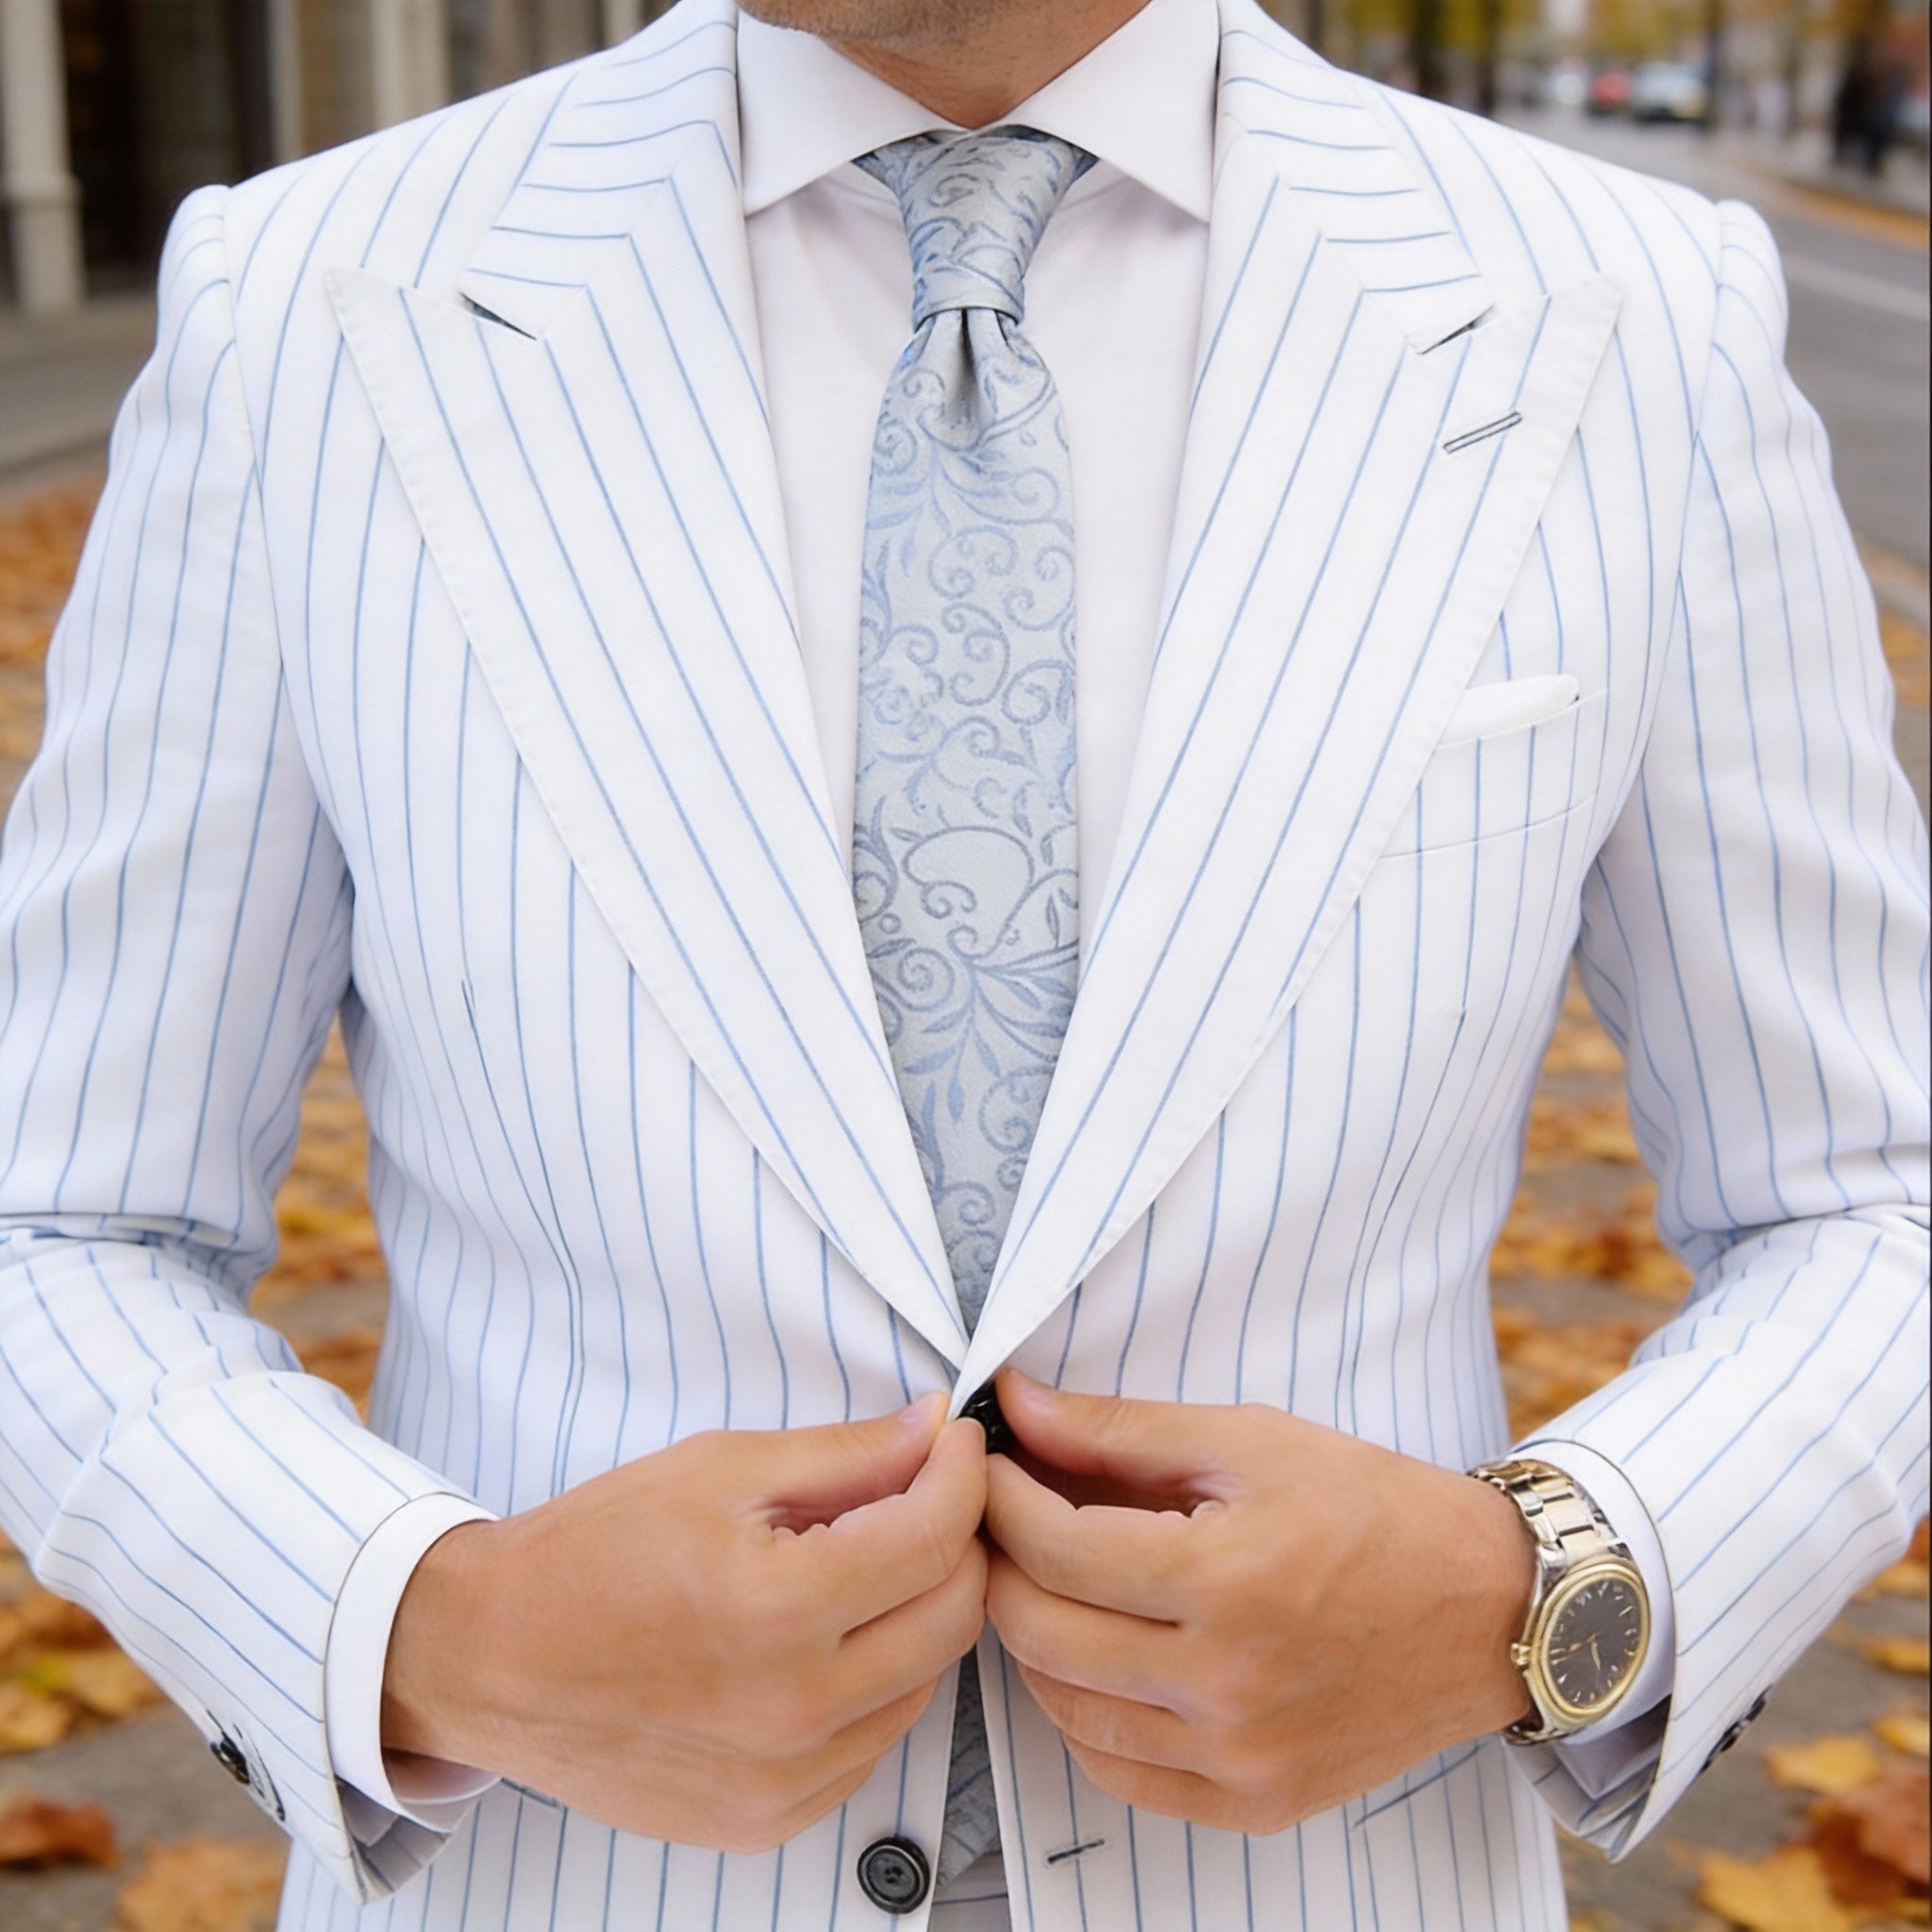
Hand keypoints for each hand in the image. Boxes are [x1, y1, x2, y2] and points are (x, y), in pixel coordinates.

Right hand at [382, 1397, 987, 1851]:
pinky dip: (875, 1682)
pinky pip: (874, 1742)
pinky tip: (826, 1638)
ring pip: (925, 1682)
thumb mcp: (719, 1469)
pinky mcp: (769, 1819)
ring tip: (863, 1565)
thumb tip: (932, 1431)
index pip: (936, 1538)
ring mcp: (784, 1779)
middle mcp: (793, 1709)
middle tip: (923, 1495)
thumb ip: (844, 1455)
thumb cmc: (592, 1553)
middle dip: (957, 1541)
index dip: (962, 1475)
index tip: (955, 1443)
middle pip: (954, 1617)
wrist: (491, 1658)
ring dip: (919, 1613)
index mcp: (778, 1609)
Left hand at [982, 1371, 1534, 1834]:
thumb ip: (1119, 1428)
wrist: (1488, 1609)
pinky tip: (1096, 1658)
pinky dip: (1083, 1714)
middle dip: (1001, 1564)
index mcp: (1228, 1581)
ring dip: (1033, 1640)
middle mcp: (1228, 1685)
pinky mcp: (1254, 1803)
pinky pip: (1119, 1773)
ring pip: (1065, 1710)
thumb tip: (1016, 1404)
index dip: (1001, 1498)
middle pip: (1042, 1632)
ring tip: (1048, 1581)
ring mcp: (1240, 1757)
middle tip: (1005, 1519)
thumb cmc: (1372, 1509)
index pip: (1055, 1548)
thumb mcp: (1249, 1440)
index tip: (989, 1466)